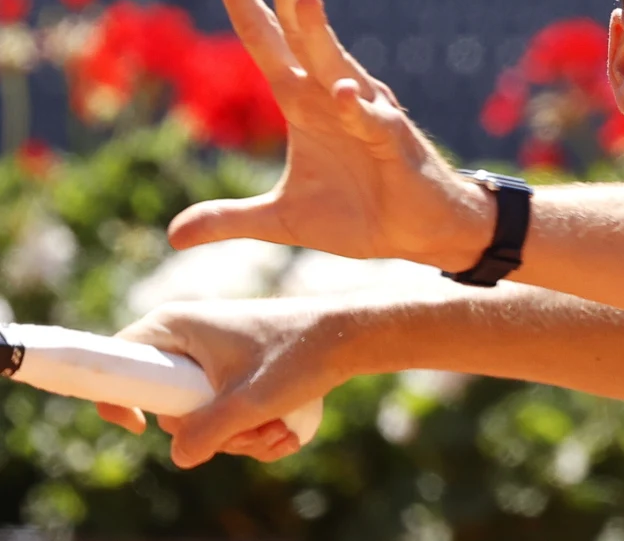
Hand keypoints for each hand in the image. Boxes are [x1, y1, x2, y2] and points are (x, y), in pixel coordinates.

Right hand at [96, 298, 346, 468]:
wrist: (348, 336)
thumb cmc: (299, 355)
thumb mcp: (250, 401)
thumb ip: (208, 431)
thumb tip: (179, 456)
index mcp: (176, 326)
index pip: (118, 359)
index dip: (116, 397)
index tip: (139, 426)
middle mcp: (187, 337)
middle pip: (167, 405)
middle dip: (209, 433)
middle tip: (248, 432)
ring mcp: (210, 355)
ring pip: (201, 416)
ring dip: (238, 436)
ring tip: (278, 430)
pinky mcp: (233, 370)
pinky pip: (225, 412)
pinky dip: (250, 429)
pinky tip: (283, 432)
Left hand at [167, 0, 493, 268]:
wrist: (419, 234)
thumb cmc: (360, 214)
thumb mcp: (284, 220)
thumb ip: (232, 219)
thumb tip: (175, 234)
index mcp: (303, 103)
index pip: (266, 40)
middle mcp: (332, 96)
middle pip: (303, 35)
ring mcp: (366, 115)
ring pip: (338, 65)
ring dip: (321, 32)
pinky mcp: (394, 143)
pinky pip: (373, 121)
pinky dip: (357, 109)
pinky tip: (341, 94)